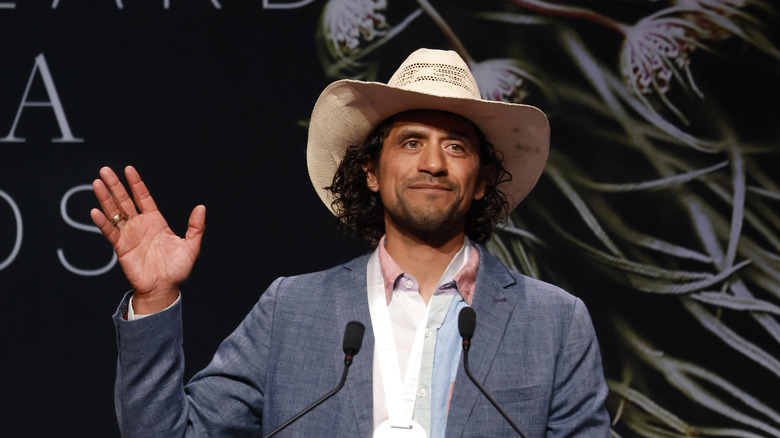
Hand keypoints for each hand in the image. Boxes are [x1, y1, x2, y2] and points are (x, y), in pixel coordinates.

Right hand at [90, 166, 205, 313]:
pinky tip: (96, 212)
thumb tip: (201, 207)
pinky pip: (110, 232)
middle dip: (115, 185)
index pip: (143, 197)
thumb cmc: (177, 269)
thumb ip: (196, 227)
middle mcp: (140, 225)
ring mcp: (129, 235)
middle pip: (125, 201)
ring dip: (105, 198)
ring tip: (97, 183)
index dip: (136, 183)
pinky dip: (102, 222)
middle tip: (105, 170)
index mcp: (156, 222)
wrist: (164, 289)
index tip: (128, 169)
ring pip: (114, 213)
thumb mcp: (191, 246)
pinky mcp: (121, 247)